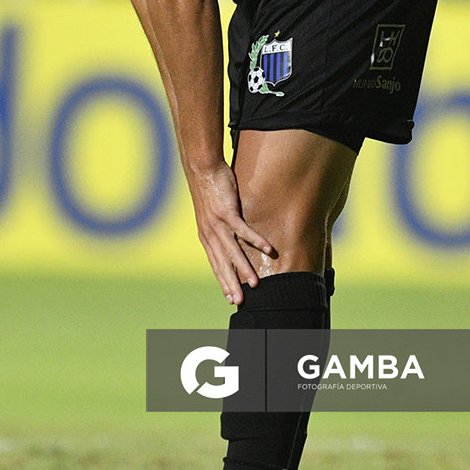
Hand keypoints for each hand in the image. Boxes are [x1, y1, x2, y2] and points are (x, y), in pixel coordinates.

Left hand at [187, 162, 273, 304]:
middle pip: (222, 263)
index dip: (222, 280)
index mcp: (206, 236)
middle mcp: (210, 233)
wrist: (202, 168)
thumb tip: (229, 236)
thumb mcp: (211, 213)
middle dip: (231, 283)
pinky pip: (243, 230)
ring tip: (255, 283)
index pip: (215, 263)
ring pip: (232, 251)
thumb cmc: (210, 189)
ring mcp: (218, 223)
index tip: (229, 297)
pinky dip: (255, 240)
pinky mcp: (227, 211)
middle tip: (239, 301)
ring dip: (244, 268)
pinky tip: (267, 249)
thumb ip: (219, 227)